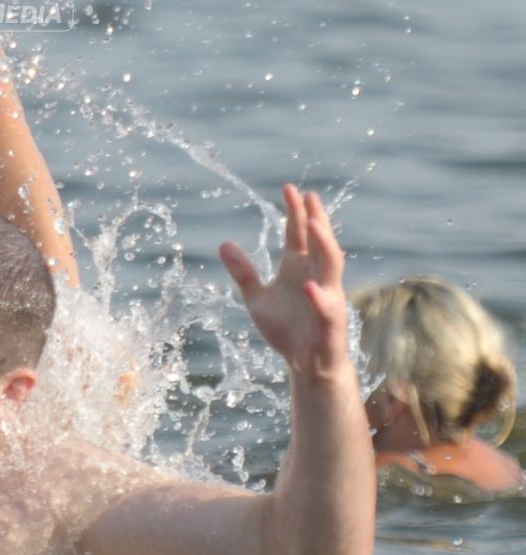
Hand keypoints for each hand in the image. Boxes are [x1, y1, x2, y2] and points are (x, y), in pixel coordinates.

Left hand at [219, 186, 348, 379]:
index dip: (295, 212)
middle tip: (309, 196)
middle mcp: (317, 276)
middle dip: (315, 219)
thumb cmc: (286, 330)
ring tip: (314, 224)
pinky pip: (327, 307)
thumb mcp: (256, 299)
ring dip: (325, 245)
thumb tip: (223, 243)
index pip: (299, 234)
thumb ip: (243, 273)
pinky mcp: (331, 323)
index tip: (290, 189)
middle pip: (320, 242)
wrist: (305, 365)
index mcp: (299, 267)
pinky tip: (309, 286)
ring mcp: (328, 298)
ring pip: (332, 266)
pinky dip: (319, 297)